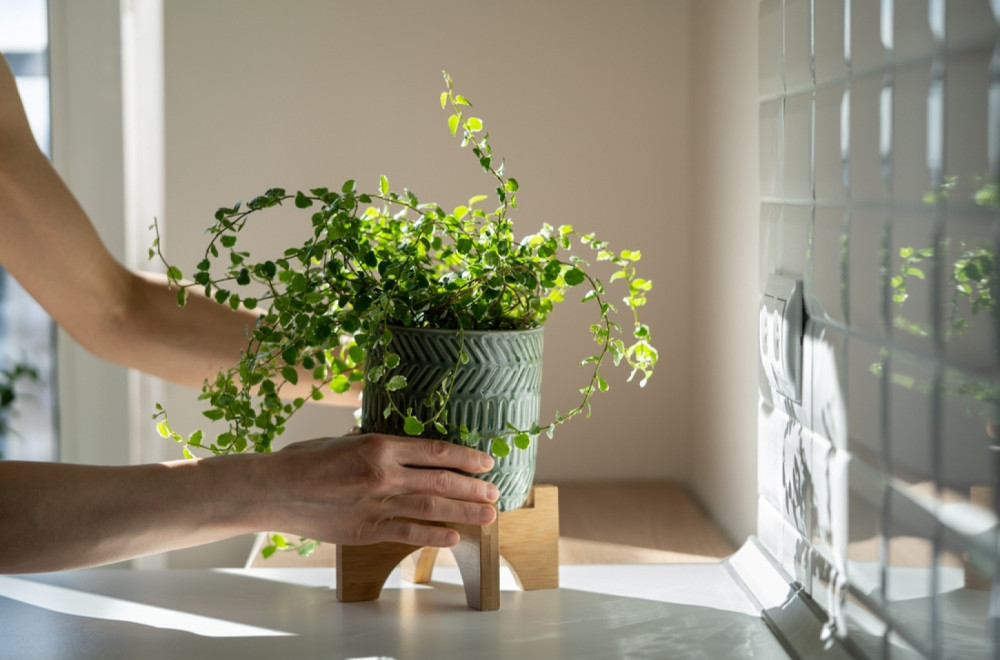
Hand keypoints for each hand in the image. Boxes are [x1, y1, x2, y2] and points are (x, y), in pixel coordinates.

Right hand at [263, 433, 498, 547]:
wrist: (274, 490)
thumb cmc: (305, 460)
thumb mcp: (345, 439)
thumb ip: (376, 444)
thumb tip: (404, 446)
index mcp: (379, 446)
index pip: (435, 451)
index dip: (465, 458)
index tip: (486, 463)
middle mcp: (383, 474)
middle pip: (440, 480)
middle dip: (473, 487)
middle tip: (496, 492)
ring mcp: (376, 504)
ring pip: (431, 507)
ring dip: (465, 511)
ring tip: (489, 514)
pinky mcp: (366, 529)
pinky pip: (407, 532)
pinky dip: (433, 535)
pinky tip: (454, 537)